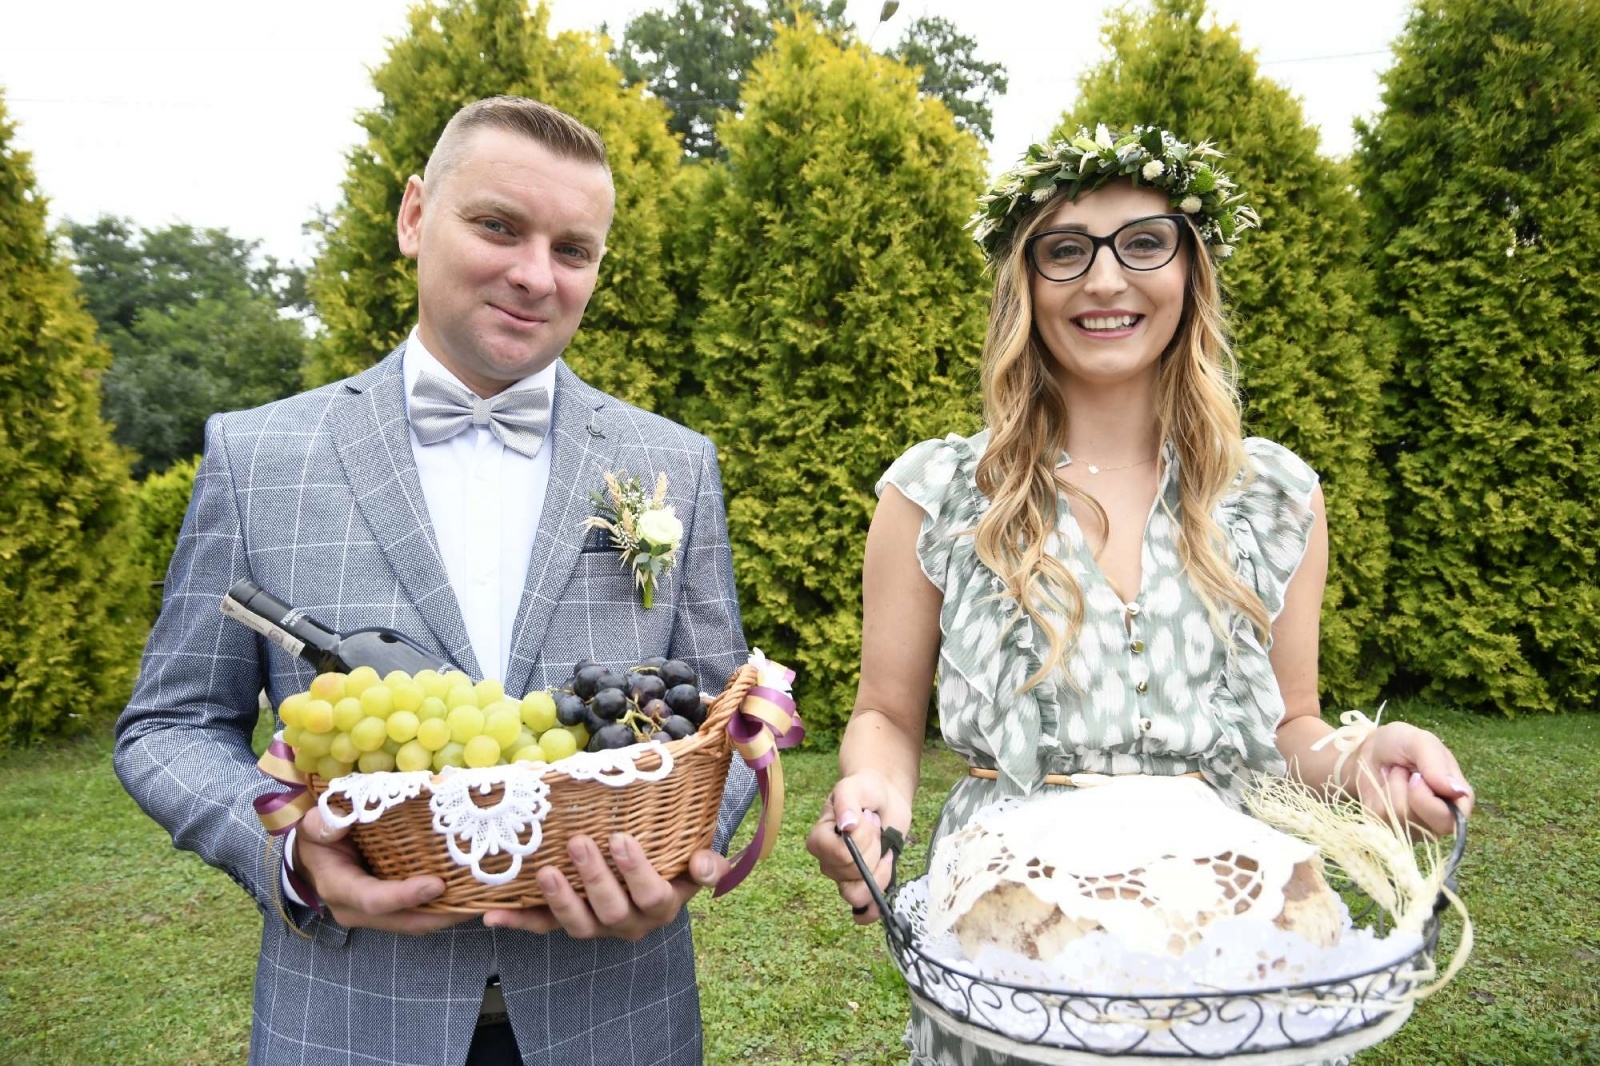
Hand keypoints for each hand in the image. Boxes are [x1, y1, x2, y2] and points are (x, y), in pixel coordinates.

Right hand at [293, 806, 473, 934]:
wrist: (313, 860)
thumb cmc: (319, 838)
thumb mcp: (315, 826)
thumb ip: (323, 824)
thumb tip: (336, 820)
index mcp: (339, 888)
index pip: (374, 899)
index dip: (405, 895)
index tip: (438, 884)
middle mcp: (358, 911)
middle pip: (405, 922)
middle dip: (442, 915)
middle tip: (478, 900)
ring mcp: (375, 916)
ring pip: (416, 923)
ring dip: (449, 915)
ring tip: (483, 899)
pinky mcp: (390, 912)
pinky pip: (419, 916)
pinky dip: (444, 909)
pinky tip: (470, 895)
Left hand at [480, 834, 726, 940]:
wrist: (657, 885)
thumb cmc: (677, 864)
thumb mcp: (698, 864)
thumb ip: (708, 865)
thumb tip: (702, 864)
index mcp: (662, 906)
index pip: (652, 895)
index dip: (636, 871)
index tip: (620, 838)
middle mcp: (630, 923)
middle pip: (611, 910)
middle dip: (594, 878)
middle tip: (580, 842)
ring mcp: (597, 926)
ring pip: (577, 925)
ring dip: (559, 900)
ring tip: (546, 871)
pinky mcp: (569, 923)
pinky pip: (542, 927)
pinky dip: (517, 921)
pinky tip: (491, 915)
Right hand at [805, 771, 910, 924]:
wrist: (885, 798)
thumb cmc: (865, 790)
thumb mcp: (853, 787)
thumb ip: (847, 802)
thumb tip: (846, 825)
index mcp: (819, 839)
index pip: (842, 855)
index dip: (863, 839)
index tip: (868, 818)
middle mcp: (828, 862)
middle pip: (854, 872)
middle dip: (874, 848)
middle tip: (875, 827)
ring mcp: (844, 877)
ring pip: (857, 895)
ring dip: (879, 873)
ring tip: (884, 850)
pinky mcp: (863, 885)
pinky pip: (862, 912)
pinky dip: (872, 909)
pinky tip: (882, 900)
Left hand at [1343, 722, 1473, 837]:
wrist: (1365, 751)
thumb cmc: (1398, 745)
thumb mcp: (1419, 742)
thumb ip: (1438, 764)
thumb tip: (1459, 792)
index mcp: (1457, 799)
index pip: (1455, 819)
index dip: (1430, 802)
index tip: (1414, 777)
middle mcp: (1439, 819)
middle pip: (1427, 826)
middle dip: (1407, 794)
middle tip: (1402, 772)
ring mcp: (1414, 828)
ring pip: (1400, 818)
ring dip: (1390, 789)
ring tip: (1392, 775)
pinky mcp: (1389, 830)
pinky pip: (1380, 819)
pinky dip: (1376, 797)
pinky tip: (1380, 787)